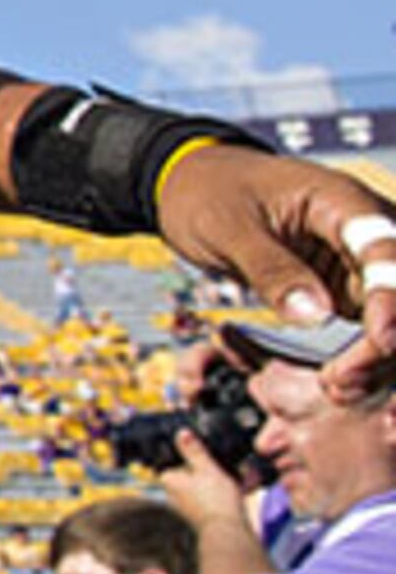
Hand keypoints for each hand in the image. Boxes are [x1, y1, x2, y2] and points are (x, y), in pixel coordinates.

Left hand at [156, 147, 395, 394]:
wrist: (198, 186)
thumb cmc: (210, 193)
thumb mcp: (226, 226)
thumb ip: (270, 268)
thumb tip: (315, 316)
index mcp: (342, 201)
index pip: (384, 248)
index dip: (391, 296)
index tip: (384, 339)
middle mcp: (367, 231)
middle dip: (386, 341)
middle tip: (342, 381)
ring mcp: (363, 263)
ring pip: (394, 316)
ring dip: (378, 357)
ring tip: (335, 387)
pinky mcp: (351, 289)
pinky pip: (373, 328)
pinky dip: (363, 356)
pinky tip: (338, 382)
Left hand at [162, 428, 249, 532]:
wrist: (228, 531)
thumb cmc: (215, 500)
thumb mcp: (207, 468)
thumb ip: (194, 450)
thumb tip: (181, 433)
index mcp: (169, 480)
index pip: (174, 463)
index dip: (192, 459)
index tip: (207, 459)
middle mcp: (173, 495)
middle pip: (190, 476)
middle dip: (209, 471)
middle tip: (224, 470)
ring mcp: (187, 508)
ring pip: (204, 488)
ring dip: (219, 483)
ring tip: (235, 480)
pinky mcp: (201, 517)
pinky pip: (213, 500)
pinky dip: (225, 495)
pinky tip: (241, 490)